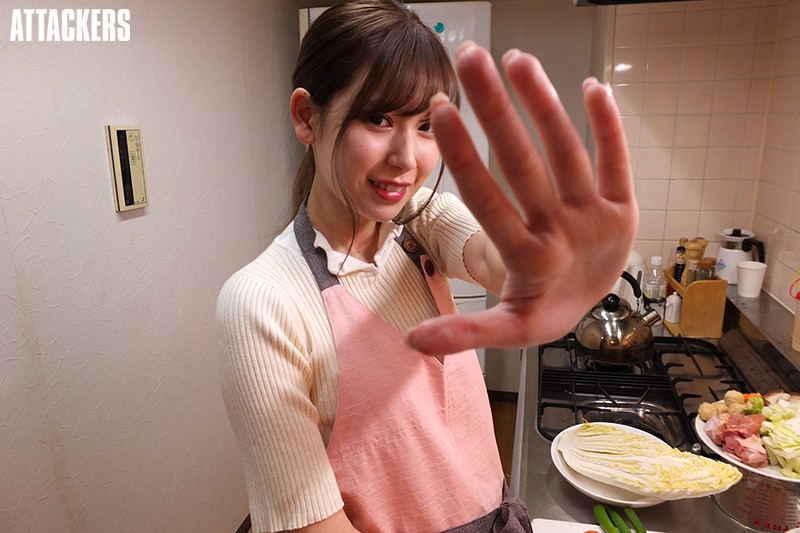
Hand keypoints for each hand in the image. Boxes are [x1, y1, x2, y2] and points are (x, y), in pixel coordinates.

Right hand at [406, 43, 637, 354]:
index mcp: (529, 261)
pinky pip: (618, 159)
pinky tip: (590, 85)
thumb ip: (464, 331)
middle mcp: (563, 232)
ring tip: (515, 59)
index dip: (465, 157)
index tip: (443, 111)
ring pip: (569, 152)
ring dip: (543, 103)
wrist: (595, 310)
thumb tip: (412, 343)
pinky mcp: (625, 205)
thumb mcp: (505, 329)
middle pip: (526, 165)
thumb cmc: (541, 308)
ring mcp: (597, 216)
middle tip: (469, 59)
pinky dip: (608, 123)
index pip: (491, 203)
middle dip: (496, 110)